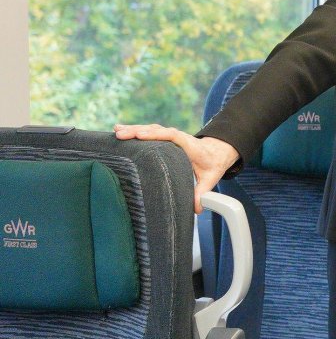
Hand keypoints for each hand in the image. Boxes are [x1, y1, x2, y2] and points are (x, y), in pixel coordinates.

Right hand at [113, 124, 238, 212]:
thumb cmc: (212, 164)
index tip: (140, 135)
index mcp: (189, 145)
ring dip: (133, 129)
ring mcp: (170, 137)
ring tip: (116, 132)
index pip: (172, 136)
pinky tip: (118, 131)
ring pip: (150, 130)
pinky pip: (148, 132)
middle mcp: (178, 138)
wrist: (217, 152)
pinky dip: (134, 130)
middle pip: (157, 131)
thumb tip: (197, 208)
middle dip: (137, 132)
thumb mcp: (210, 178)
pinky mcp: (164, 138)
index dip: (156, 135)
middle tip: (120, 135)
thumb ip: (203, 192)